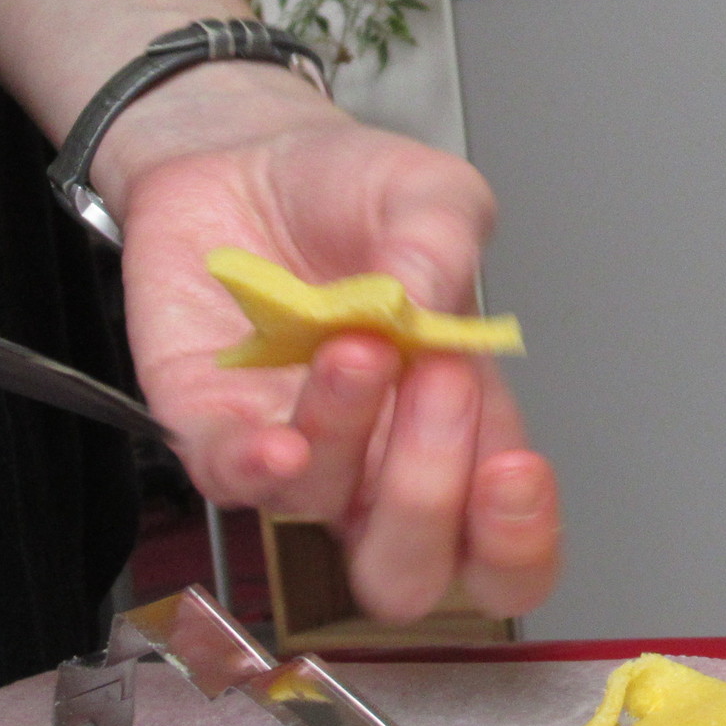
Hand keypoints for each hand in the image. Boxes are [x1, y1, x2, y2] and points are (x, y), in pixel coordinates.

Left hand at [110, 71, 559, 622]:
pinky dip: (255, 466)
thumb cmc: (348, 192)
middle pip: (409, 570)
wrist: (242, 156)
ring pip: (321, 506)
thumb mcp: (432, 192)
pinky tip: (278, 437)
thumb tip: (428, 303)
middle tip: (436, 385)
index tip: (515, 472)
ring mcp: (294, 449)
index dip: (517, 541)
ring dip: (347, 430)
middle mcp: (375, 458)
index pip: (501, 546)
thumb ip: (447, 239)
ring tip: (355, 340)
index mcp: (458, 423)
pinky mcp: (208, 425)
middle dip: (427, 498)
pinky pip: (228, 478)